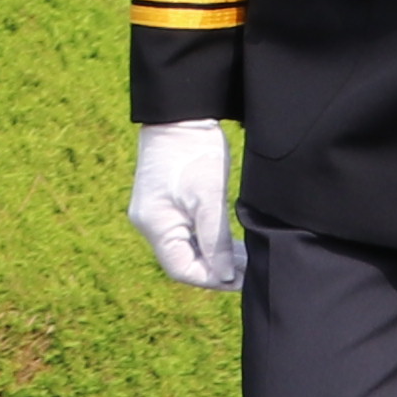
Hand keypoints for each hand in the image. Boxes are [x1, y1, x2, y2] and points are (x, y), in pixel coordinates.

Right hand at [127, 120, 240, 288]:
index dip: (211, 279)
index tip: (240, 279)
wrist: (180, 117)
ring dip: (212, 256)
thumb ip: (215, 241)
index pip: (181, 269)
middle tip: (247, 269)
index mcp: (156, 225)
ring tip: (243, 258)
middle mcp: (150, 224)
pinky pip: (183, 233)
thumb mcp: (209, 199)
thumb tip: (223, 276)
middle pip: (182, 261)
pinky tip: (228, 242)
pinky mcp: (164, 204)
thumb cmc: (194, 152)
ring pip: (185, 248)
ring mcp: (155, 214)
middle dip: (215, 269)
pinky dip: (205, 241)